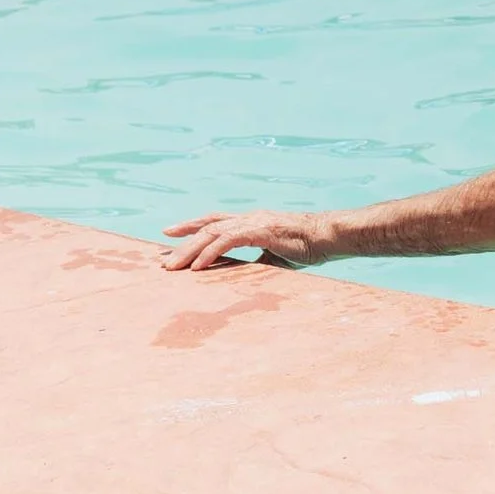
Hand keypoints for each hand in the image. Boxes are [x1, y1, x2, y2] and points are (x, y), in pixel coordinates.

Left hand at [161, 210, 333, 270]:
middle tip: (162, 261)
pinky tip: (198, 266)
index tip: (169, 234)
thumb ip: (258, 261)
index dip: (192, 226)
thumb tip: (245, 276)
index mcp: (253, 221)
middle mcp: (250, 217)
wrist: (332, 236)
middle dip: (182, 242)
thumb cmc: (310, 246)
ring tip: (172, 267)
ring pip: (213, 232)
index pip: (216, 221)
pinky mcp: (262, 230)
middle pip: (208, 226)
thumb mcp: (277, 256)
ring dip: (190, 250)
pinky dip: (211, 253)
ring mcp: (255, 222)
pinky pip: (229, 240)